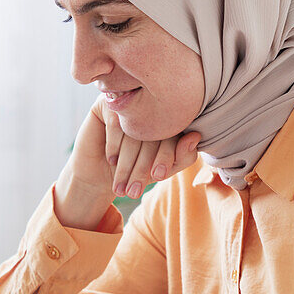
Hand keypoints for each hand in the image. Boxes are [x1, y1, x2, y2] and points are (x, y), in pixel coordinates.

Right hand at [55, 98, 200, 229]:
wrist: (99, 172)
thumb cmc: (135, 169)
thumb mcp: (161, 169)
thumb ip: (182, 157)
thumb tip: (195, 137)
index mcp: (167, 116)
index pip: (170, 135)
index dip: (166, 156)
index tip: (158, 177)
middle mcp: (147, 105)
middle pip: (149, 135)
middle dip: (142, 167)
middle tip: (135, 191)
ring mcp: (125, 102)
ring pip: (130, 132)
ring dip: (126, 162)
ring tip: (121, 186)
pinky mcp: (104, 103)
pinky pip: (114, 122)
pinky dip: (114, 144)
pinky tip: (112, 160)